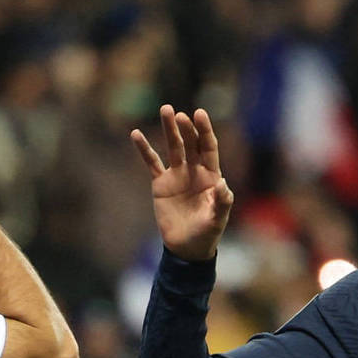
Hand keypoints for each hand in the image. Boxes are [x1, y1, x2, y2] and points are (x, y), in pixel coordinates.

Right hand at [130, 104, 234, 260]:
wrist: (187, 248)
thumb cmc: (207, 233)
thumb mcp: (217, 219)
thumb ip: (222, 202)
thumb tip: (222, 184)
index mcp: (211, 175)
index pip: (209, 147)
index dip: (204, 130)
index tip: (199, 113)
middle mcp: (194, 170)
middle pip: (190, 143)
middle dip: (186, 128)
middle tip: (178, 115)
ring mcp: (177, 175)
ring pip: (173, 147)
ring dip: (168, 129)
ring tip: (165, 109)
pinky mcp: (160, 184)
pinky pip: (152, 163)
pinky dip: (144, 149)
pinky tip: (135, 134)